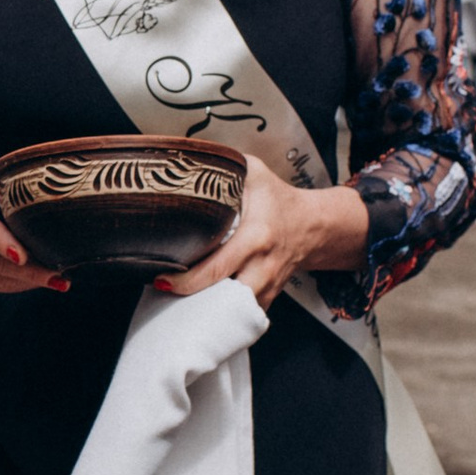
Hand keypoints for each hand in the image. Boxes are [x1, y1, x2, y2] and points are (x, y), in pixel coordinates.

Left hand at [155, 162, 371, 305]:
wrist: (313, 226)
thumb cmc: (279, 199)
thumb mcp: (255, 173)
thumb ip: (224, 166)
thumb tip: (186, 159)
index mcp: (257, 237)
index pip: (217, 267)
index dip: (186, 279)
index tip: (161, 277)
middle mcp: (263, 267)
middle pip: (224, 299)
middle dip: (192, 302)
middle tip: (164, 293)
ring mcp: (267, 287)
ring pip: (232, 313)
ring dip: (206, 311)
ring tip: (179, 304)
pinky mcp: (267, 298)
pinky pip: (241, 315)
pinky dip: (222, 314)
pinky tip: (202, 306)